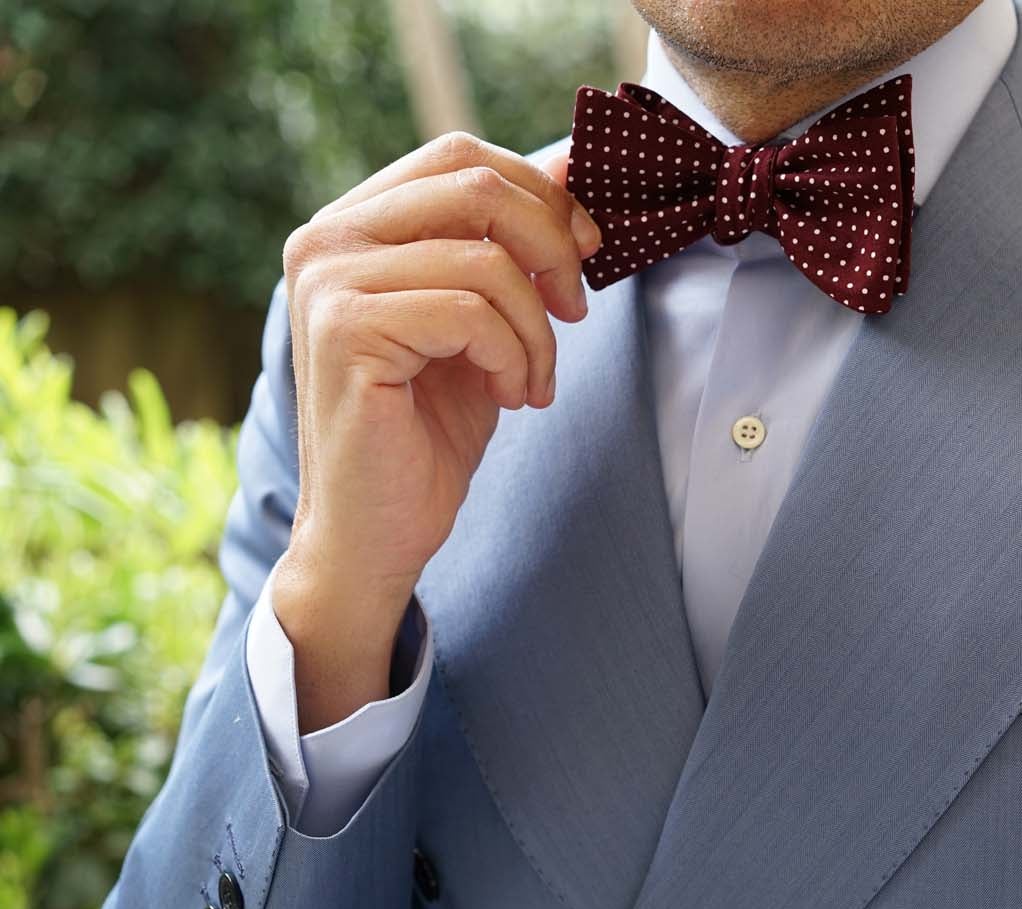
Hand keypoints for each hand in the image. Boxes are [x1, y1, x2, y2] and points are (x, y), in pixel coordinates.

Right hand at [272, 132, 602, 731]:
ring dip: (537, 328)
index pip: (460, 155)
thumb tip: (570, 165)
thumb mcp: (486, 320)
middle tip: (576, 310)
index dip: (541, 193)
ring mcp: (328, 282)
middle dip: (553, 247)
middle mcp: (326, 239)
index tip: (586, 251)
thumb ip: (512, 243)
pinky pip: (471, 312)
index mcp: (353, 224)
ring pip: (486, 259)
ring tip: (532, 381)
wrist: (375, 531)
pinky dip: (515, 358)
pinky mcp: (346, 332)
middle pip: (477, 185)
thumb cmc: (428, 429)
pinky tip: (511, 398)